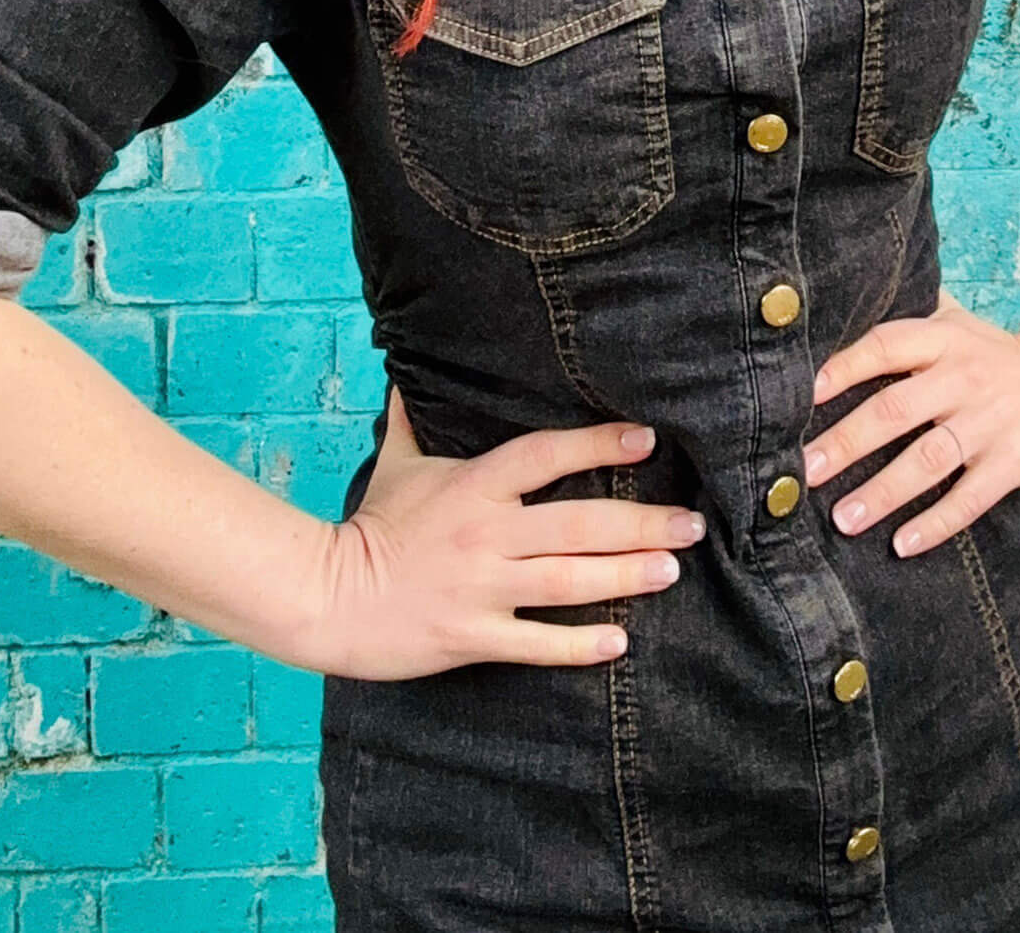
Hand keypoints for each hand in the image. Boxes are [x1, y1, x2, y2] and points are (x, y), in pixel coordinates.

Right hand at [309, 387, 706, 679]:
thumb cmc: (370, 527)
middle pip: (577, 525)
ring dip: (626, 576)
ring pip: (569, 581)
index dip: (598, 445)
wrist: (329, 597)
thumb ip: (412, 419)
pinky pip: (537, 642)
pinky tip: (618, 642)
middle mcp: (486, 534)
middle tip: (690, 524)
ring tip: (671, 570)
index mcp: (473, 486)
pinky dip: (579, 644)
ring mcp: (482, 588)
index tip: (646, 440)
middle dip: (641, 523)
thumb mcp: (397, 465)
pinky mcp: (473, 637)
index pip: (545, 455)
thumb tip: (407, 375)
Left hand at [802, 288, 1019, 557]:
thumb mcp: (955, 322)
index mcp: (942, 340)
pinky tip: (902, 543)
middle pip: (895, 409)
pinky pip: (969, 497)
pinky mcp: (1012, 461)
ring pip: (927, 460)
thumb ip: (906, 315)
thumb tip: (837, 305)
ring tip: (844, 518)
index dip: (844, 368)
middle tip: (805, 470)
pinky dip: (936, 522)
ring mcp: (988, 421)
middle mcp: (962, 378)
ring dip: (883, 491)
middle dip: (846, 442)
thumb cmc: (992, 354)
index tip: (805, 394)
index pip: (885, 347)